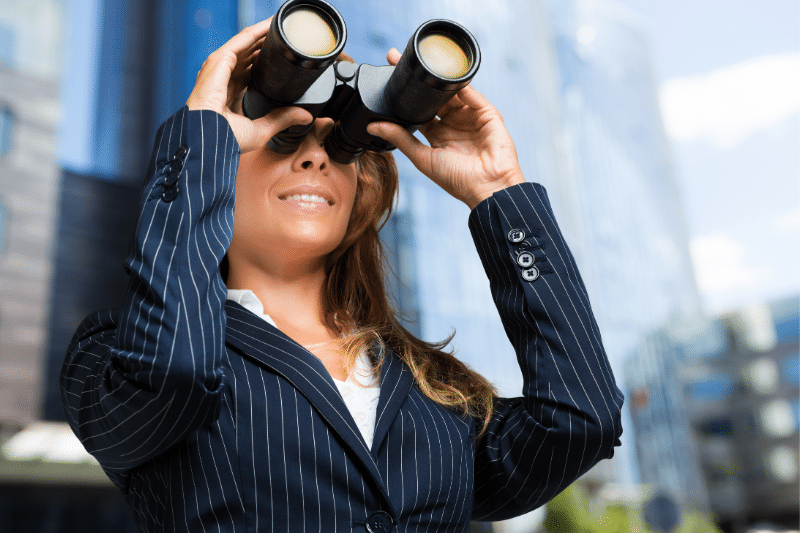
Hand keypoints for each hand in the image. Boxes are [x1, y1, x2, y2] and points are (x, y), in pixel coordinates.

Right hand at [186, 18, 312, 152]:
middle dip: (265, 44)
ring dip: (262, 34)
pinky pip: (240, 41)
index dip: (265, 61)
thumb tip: (305, 116)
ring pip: (245, 44)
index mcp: (230, 93)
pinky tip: (268, 26)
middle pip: (248, 54)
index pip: (250, 69)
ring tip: (280, 26)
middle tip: (286, 37)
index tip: (282, 56)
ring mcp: (219, 69)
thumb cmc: (225, 140)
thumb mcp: (261, 129)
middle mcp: (223, 78)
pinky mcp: (219, 61)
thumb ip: (282, 120)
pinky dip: (255, 32)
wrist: (209, 141)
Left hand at [367, 48, 525, 208]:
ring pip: (451, 91)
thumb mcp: (423, 158)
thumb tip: (373, 126)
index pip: (418, 110)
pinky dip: (458, 82)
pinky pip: (471, 93)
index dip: (405, 96)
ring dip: (436, 77)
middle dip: (418, 80)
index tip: (389, 77)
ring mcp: (470, 117)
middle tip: (397, 59)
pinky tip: (444, 73)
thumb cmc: (458, 180)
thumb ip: (400, 139)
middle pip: (433, 96)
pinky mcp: (487, 113)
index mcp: (438, 136)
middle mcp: (453, 124)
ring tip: (419, 61)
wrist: (489, 187)